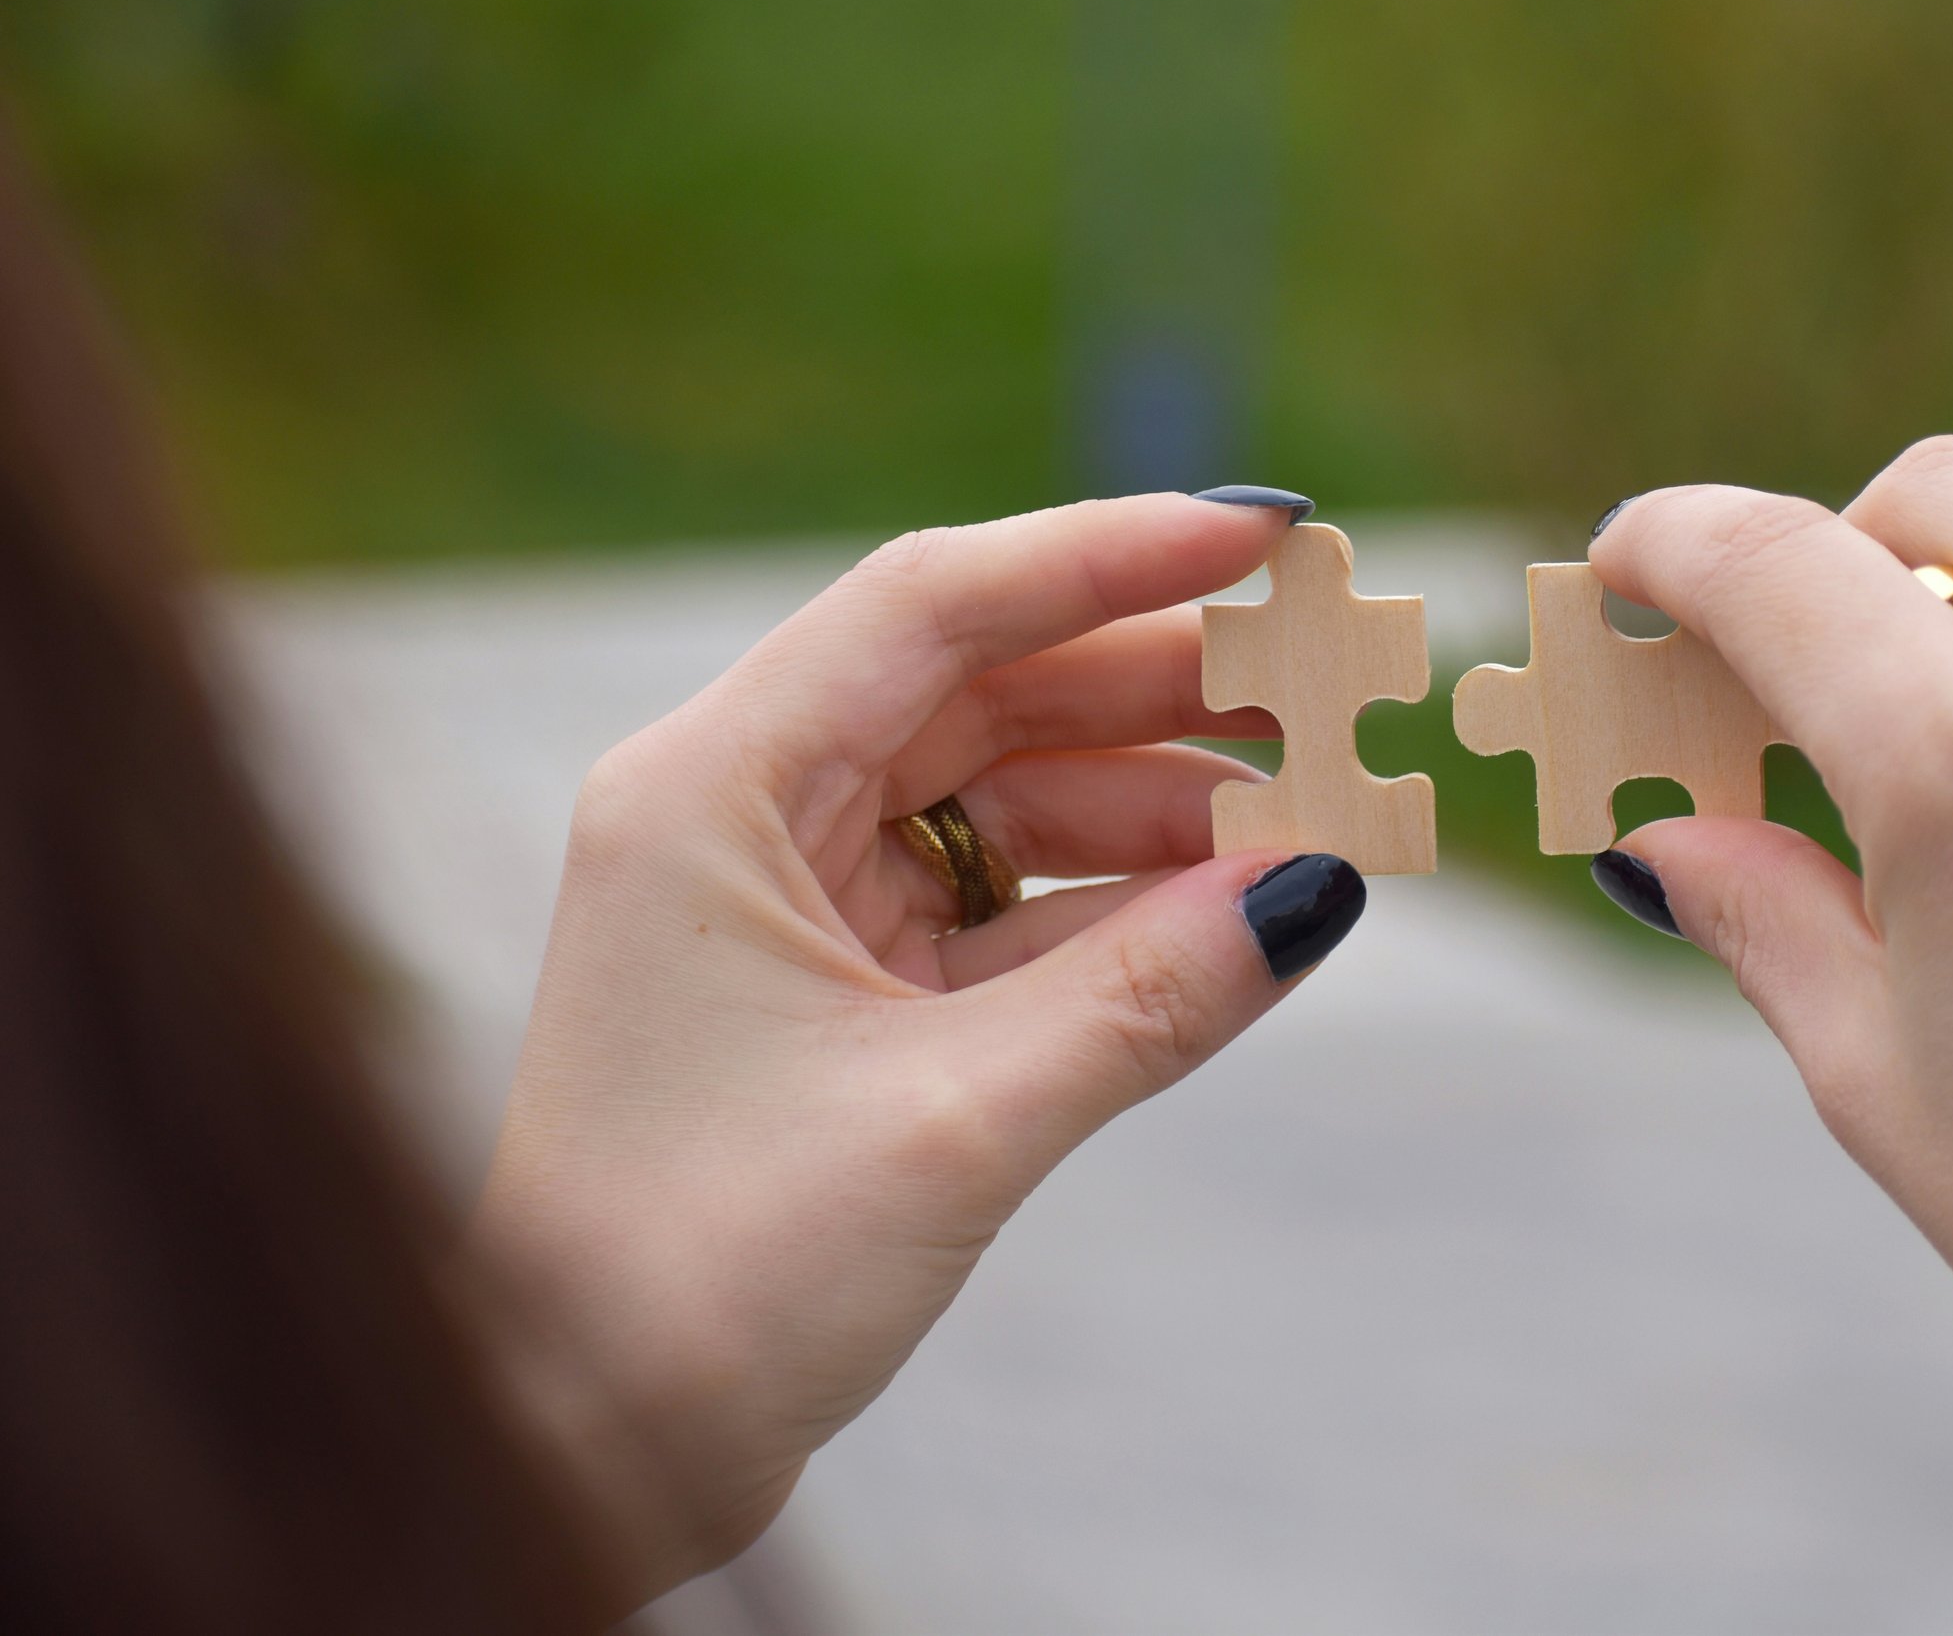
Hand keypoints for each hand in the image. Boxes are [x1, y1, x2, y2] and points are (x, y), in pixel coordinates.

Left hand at [470, 493, 1366, 1590]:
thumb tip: (1322, 886)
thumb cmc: (710, 1280)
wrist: (590, 1451)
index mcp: (713, 789)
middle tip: (1328, 683)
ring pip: (1004, 797)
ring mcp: (793, 900)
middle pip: (982, 688)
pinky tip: (1227, 910)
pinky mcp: (840, 988)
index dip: (1112, 554)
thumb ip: (1149, 996)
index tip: (1270, 534)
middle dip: (1163, 687)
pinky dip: (1114, 905)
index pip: (933, 605)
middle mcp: (744, 813)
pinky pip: (1003, 904)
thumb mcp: (955, 1121)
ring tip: (1308, 818)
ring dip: (1156, 807)